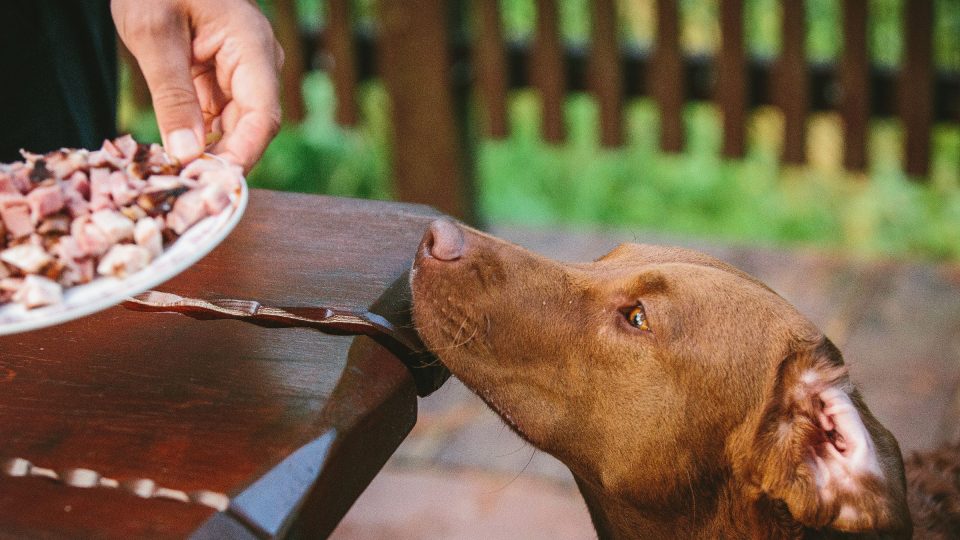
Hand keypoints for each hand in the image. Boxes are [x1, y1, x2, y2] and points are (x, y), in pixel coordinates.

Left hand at [112, 0, 282, 171]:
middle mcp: (256, 63)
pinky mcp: (221, 76)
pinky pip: (216, 116)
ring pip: (234, 126)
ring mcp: (241, 70)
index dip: (243, 156)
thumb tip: (187, 154)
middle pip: (251, 127)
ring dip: (208, 150)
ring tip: (175, 173)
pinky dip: (197, 135)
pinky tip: (174, 151)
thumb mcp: (153, 34)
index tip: (213, 184)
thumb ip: (172, 95)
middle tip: (185, 187)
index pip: (263, 117)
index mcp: (252, 46)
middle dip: (221, 158)